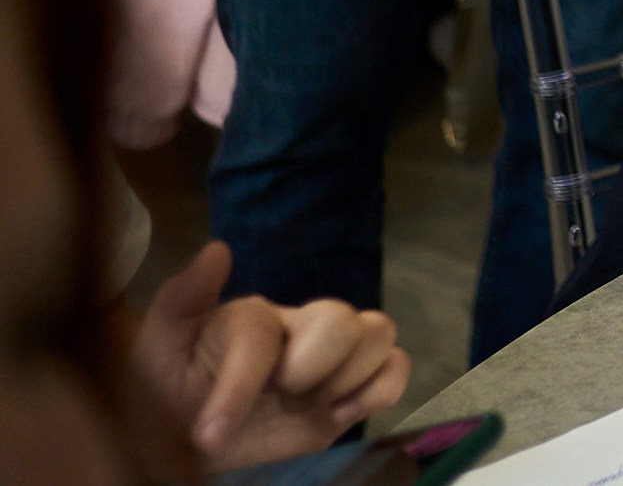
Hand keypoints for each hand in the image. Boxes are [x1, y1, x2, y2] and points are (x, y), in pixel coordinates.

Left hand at [126, 242, 409, 468]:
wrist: (190, 443)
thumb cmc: (171, 393)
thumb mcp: (157, 349)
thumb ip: (182, 299)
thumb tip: (218, 249)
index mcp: (255, 317)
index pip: (263, 335)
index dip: (238, 387)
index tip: (208, 436)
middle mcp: (301, 327)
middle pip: (340, 319)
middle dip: (308, 371)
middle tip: (278, 398)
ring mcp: (334, 358)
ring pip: (379, 333)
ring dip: (347, 378)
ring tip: (309, 405)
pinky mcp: (356, 389)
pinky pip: (396, 370)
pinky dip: (378, 391)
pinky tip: (341, 412)